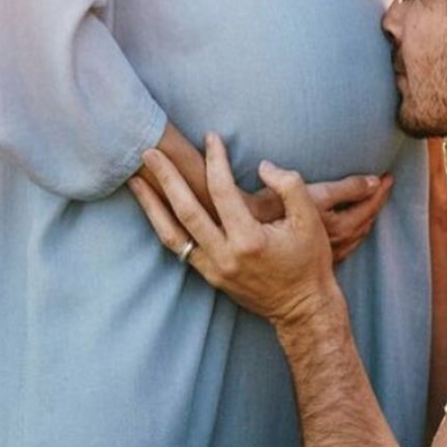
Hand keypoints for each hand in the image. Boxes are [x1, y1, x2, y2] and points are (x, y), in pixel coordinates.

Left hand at [130, 134, 336, 325]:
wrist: (303, 309)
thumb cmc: (309, 261)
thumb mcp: (311, 219)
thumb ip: (289, 185)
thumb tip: (262, 166)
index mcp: (249, 240)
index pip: (222, 191)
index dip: (215, 160)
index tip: (211, 137)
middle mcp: (225, 256)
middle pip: (185, 210)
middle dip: (166, 178)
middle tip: (150, 152)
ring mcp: (213, 269)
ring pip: (172, 233)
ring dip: (151, 204)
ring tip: (135, 180)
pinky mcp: (209, 276)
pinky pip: (178, 248)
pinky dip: (162, 225)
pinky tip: (153, 208)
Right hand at [246, 172, 393, 263]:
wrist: (243, 245)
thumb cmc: (267, 214)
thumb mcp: (298, 194)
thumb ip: (329, 186)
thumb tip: (369, 180)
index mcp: (330, 219)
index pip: (360, 198)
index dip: (373, 185)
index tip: (383, 175)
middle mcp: (332, 237)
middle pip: (364, 216)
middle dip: (377, 199)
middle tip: (387, 183)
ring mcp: (327, 251)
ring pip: (357, 233)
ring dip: (369, 216)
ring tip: (375, 201)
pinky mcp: (318, 260)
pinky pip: (348, 246)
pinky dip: (357, 234)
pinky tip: (357, 230)